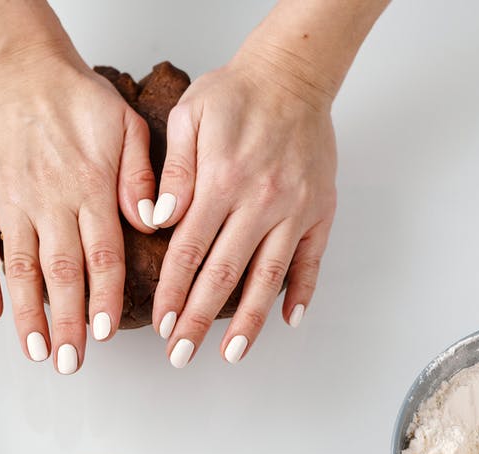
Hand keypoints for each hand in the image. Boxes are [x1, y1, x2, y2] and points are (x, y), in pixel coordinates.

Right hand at [0, 50, 156, 373]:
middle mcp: (49, 200)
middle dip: (68, 324)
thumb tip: (151, 223)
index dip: (104, 299)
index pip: (101, 256)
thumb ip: (141, 177)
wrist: (20, 69)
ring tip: (36, 351)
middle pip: (61, 274)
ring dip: (28, 315)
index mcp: (89, 187)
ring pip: (21, 269)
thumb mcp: (127, 126)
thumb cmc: (78, 99)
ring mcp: (11, 201)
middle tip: (71, 362)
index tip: (107, 333)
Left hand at [151, 46, 337, 366]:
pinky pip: (312, 260)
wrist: (293, 74)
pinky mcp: (320, 210)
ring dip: (248, 321)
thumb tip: (158, 221)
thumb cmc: (235, 94)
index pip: (189, 251)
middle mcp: (260, 201)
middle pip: (224, 275)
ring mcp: (294, 209)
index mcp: (222, 181)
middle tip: (180, 354)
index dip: (173, 292)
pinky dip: (301, 293)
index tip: (160, 323)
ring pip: (268, 277)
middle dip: (198, 320)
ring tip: (231, 353)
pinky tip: (287, 321)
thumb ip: (173, 174)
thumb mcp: (188, 118)